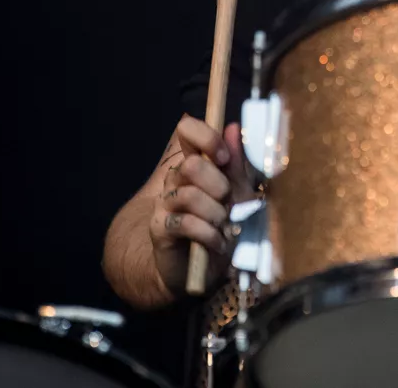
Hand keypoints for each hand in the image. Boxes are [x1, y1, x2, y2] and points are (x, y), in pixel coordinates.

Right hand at [149, 115, 252, 293]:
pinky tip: (217, 243)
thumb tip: (232, 128)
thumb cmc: (220, 226)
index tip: (224, 158)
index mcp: (194, 163)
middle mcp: (175, 179)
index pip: (186, 130)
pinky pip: (185, 223)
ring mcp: (164, 203)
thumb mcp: (237, 195)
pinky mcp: (160, 228)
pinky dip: (209, 235)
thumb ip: (235, 164)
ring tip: (224, 228)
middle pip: (192, 165)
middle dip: (219, 186)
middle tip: (228, 204)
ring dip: (216, 214)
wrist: (199, 269)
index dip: (206, 138)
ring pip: (190, 195)